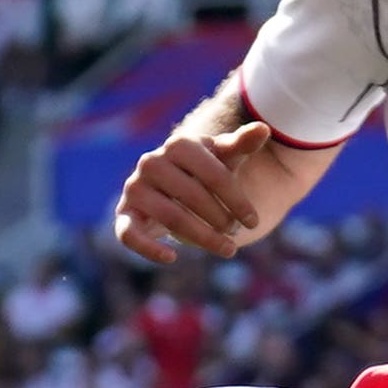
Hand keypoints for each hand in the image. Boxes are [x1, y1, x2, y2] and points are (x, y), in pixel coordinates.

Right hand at [115, 118, 277, 264]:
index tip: (254, 221)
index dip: (237, 200)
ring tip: (227, 249)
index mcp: (179, 145)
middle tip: (237, 233)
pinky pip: (128, 234)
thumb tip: (263, 130)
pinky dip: (149, 249)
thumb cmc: (206, 170)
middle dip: (221, 219)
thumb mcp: (225, 157)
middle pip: (193, 196)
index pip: (214, 174)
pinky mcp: (124, 214)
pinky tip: (172, 258)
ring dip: (203, 238)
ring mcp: (134, 188)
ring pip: (171, 218)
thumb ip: (242, 144)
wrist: (175, 185)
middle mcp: (151, 162)